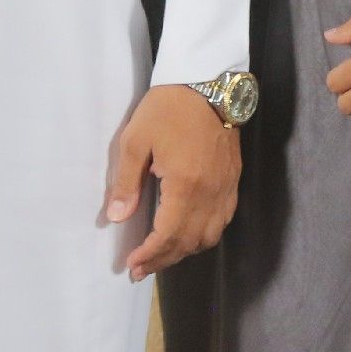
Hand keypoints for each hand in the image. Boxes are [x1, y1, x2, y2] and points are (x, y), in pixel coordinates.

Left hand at [106, 83, 241, 282]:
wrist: (207, 82)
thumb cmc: (167, 108)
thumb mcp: (136, 139)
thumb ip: (127, 181)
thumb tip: (117, 217)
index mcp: (185, 184)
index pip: (168, 235)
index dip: (149, 255)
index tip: (131, 264)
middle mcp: (210, 192)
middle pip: (189, 242)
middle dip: (163, 259)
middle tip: (141, 269)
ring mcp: (226, 187)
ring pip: (209, 236)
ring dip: (185, 251)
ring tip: (162, 254)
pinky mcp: (233, 179)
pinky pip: (223, 220)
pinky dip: (205, 235)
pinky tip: (189, 233)